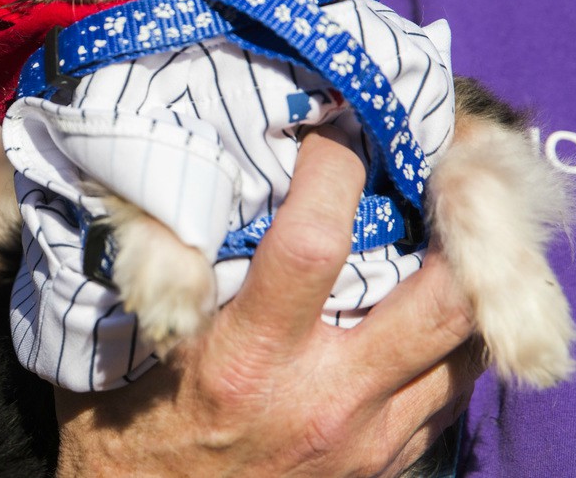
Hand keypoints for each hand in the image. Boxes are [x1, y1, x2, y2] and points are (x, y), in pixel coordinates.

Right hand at [55, 127, 481, 476]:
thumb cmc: (124, 428)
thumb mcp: (113, 342)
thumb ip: (145, 264)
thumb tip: (150, 177)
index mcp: (246, 359)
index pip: (313, 243)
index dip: (334, 170)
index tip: (334, 131)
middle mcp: (321, 399)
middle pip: (436, 302)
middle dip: (450, 229)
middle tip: (431, 175)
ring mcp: (364, 440)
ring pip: (462, 350)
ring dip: (460, 284)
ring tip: (438, 233)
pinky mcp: (382, 466)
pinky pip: (448, 395)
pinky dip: (448, 343)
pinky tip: (422, 308)